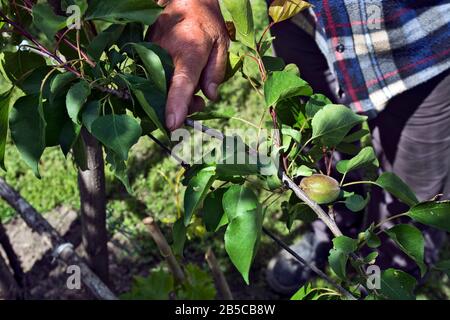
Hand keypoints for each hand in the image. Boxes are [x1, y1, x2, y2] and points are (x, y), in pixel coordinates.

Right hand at [149, 0, 228, 130]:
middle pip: (168, 93)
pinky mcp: (144, 53)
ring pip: (158, 88)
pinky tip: (178, 80)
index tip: (172, 125)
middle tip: (199, 104)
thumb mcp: (221, 45)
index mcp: (190, 53)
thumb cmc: (206, 22)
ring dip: (174, 97)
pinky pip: (152, 78)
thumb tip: (210, 97)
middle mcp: (166, 54)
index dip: (177, 106)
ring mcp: (151, 53)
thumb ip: (216, 72)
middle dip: (183, 106)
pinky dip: (165, 86)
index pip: (181, 84)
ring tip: (193, 91)